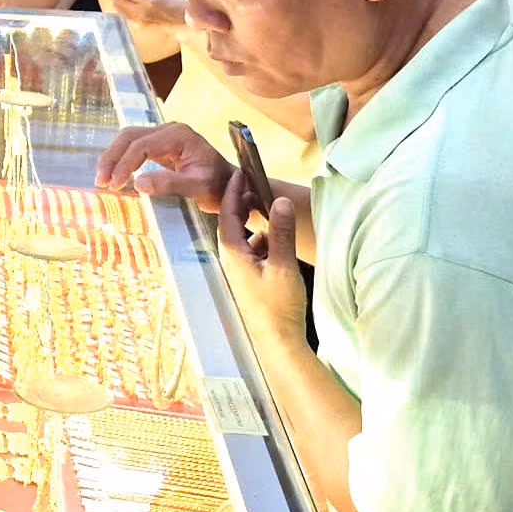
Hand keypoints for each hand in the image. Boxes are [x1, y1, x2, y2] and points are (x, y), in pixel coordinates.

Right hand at [96, 122, 232, 208]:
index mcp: (179, 136)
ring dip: (113, 157)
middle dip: (112, 157)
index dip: (124, 164)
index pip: (141, 145)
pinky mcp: (161, 144)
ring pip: (128, 138)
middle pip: (130, 136)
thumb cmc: (218, 187)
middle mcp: (169, 129)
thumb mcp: (198, 188)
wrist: (231, 185)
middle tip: (102, 181)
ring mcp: (164, 135)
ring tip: (104, 179)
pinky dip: (121, 158)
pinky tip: (114, 174)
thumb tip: (138, 183)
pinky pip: (134, 146)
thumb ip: (170, 185)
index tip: (115, 185)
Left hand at [103, 0, 186, 28]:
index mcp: (148, 0)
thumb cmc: (175, 3)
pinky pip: (124, 14)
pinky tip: (125, 0)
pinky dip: (121, 5)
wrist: (182, 21)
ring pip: (118, 8)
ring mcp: (138, 20)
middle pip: (117, 0)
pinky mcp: (138, 24)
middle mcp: (140, 11)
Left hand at [216, 168, 308, 342]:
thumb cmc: (278, 305)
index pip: (229, 214)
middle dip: (243, 203)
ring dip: (256, 223)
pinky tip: (278, 241)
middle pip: (233, 223)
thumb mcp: (283, 264)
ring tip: (271, 208)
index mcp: (233, 253)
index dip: (234, 191)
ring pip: (245, 237)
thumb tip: (280, 201)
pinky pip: (254, 251)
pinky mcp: (250, 279)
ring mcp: (240, 270)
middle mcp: (231, 260)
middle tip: (255, 184)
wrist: (278, 339)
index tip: (240, 172)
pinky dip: (264, 240)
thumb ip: (281, 232)